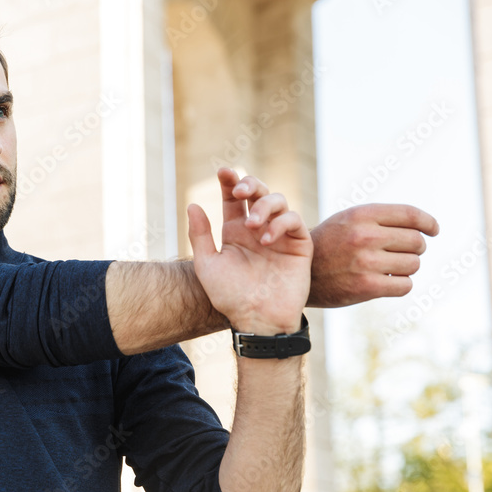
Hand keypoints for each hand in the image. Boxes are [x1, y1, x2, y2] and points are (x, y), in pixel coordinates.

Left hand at [187, 167, 312, 334]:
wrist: (257, 320)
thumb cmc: (230, 296)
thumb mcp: (208, 264)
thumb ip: (200, 235)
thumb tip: (192, 204)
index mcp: (235, 231)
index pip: (233, 199)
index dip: (229, 181)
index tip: (222, 172)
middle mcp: (258, 229)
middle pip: (258, 192)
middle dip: (249, 184)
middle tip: (239, 191)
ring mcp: (280, 235)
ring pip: (278, 201)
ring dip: (264, 206)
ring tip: (252, 225)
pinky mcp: (300, 245)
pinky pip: (294, 221)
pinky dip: (281, 223)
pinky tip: (266, 239)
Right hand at [308, 204, 439, 307]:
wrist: (300, 273)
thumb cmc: (329, 244)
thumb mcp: (348, 220)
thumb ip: (381, 219)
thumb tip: (424, 227)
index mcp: (361, 215)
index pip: (410, 215)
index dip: (428, 222)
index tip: (434, 230)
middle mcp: (364, 236)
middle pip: (416, 241)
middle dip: (413, 248)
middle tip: (399, 253)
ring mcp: (365, 262)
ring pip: (413, 264)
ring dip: (406, 268)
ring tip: (388, 267)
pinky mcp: (367, 286)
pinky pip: (405, 285)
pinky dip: (400, 284)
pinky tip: (385, 281)